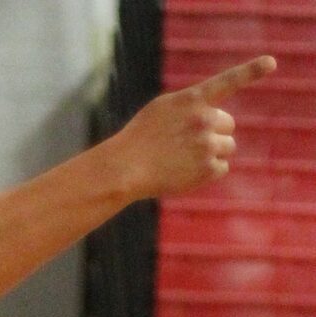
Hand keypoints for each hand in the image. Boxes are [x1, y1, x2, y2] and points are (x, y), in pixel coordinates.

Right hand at [111, 57, 274, 199]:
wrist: (125, 168)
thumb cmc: (138, 138)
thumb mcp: (163, 109)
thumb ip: (191, 105)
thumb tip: (215, 117)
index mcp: (194, 100)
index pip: (228, 81)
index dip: (252, 70)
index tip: (271, 63)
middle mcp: (205, 120)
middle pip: (228, 125)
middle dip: (215, 133)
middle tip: (189, 143)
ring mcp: (207, 145)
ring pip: (228, 147)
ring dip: (213, 152)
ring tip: (185, 160)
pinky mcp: (207, 170)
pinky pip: (221, 168)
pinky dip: (208, 171)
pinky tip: (186, 172)